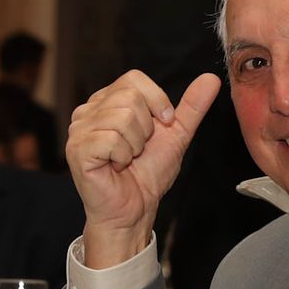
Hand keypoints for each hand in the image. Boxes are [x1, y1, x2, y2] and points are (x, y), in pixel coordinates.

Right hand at [68, 71, 221, 266]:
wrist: (135, 209)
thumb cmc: (148, 174)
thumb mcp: (176, 134)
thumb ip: (191, 106)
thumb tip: (211, 79)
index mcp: (108, 101)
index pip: (133, 78)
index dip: (156, 100)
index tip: (163, 124)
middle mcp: (89, 110)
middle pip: (129, 97)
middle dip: (146, 128)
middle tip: (138, 149)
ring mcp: (79, 129)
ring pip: (122, 117)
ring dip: (135, 145)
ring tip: (126, 159)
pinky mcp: (77, 148)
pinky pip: (111, 139)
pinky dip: (123, 156)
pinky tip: (116, 166)